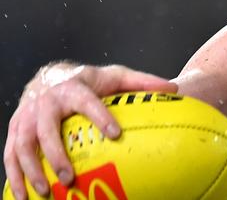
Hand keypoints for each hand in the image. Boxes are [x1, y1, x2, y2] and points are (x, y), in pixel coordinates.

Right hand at [3, 62, 177, 199]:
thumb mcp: (115, 76)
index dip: (100, 117)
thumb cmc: (88, 81)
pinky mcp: (15, 130)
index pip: (87, 102)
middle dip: (56, 154)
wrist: (49, 77)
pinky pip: (10, 154)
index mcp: (73, 87)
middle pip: (46, 128)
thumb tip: (172, 89)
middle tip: (69, 177)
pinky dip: (15, 175)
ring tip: (45, 191)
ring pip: (23, 144)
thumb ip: (142, 82)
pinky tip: (24, 195)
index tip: (115, 134)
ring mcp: (26, 116)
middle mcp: (46, 101)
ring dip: (31, 169)